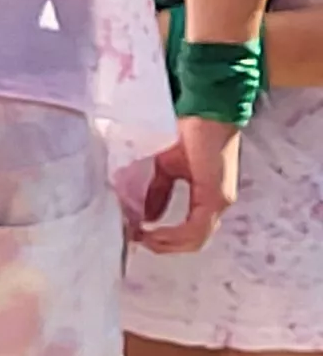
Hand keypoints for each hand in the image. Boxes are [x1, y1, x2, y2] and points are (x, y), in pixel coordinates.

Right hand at [139, 116, 243, 252]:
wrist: (203, 110)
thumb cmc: (188, 132)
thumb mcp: (166, 168)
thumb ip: (158, 193)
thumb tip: (146, 216)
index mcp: (208, 197)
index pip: (190, 231)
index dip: (164, 237)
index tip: (138, 234)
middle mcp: (217, 204)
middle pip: (192, 241)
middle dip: (162, 245)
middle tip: (136, 240)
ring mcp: (218, 202)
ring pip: (194, 239)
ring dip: (165, 243)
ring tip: (141, 238)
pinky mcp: (214, 197)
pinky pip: (195, 229)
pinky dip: (172, 235)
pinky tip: (151, 232)